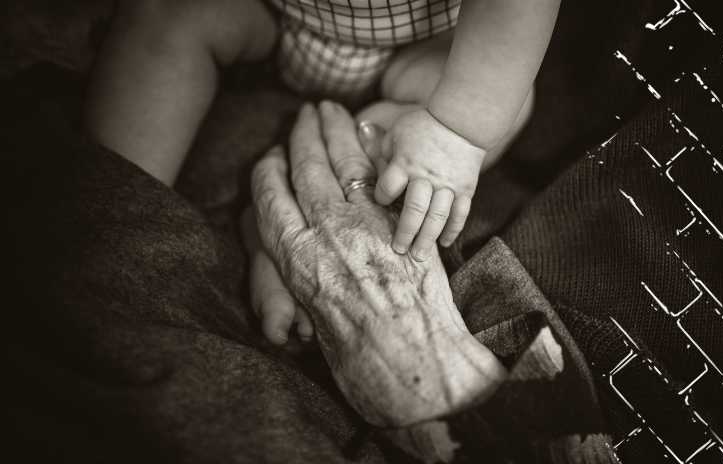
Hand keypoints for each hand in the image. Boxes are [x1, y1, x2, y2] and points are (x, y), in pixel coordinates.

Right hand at [250, 101, 504, 425]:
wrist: (418, 370)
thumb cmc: (363, 363)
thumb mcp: (319, 323)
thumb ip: (311, 282)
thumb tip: (310, 262)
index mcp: (296, 261)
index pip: (270, 199)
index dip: (269, 172)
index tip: (270, 156)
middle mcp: (325, 235)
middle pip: (307, 170)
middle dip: (304, 135)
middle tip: (306, 112)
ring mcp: (367, 224)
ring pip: (344, 164)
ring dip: (337, 131)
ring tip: (331, 110)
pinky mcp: (403, 223)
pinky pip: (383, 177)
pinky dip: (374, 151)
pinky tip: (369, 135)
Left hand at [373, 108, 485, 259]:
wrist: (461, 121)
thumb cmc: (422, 127)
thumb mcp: (394, 134)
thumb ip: (379, 154)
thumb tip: (370, 172)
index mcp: (404, 163)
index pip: (388, 188)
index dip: (382, 198)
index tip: (382, 202)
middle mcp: (425, 177)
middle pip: (414, 209)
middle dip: (405, 232)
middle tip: (398, 250)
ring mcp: (447, 185)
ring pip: (437, 216)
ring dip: (428, 238)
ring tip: (419, 256)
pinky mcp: (465, 189)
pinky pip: (460, 213)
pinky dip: (453, 230)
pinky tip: (444, 244)